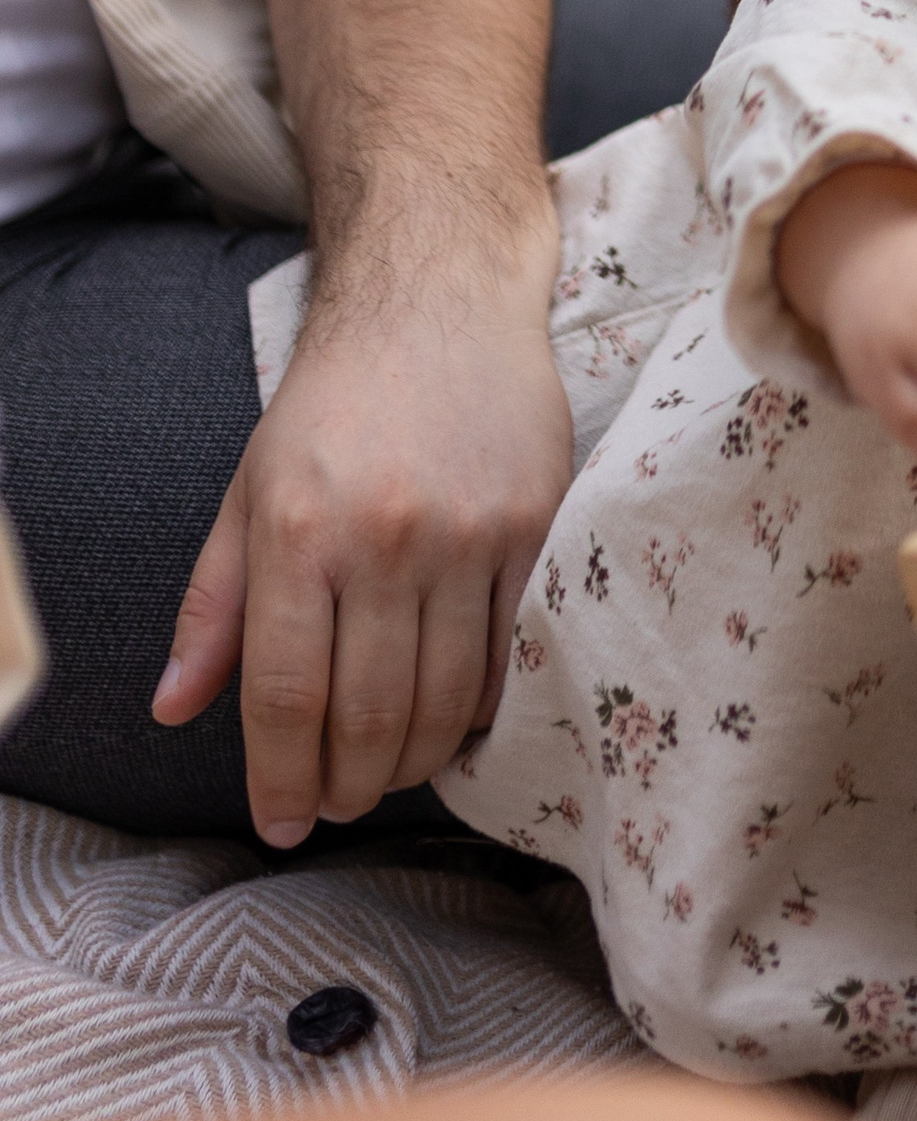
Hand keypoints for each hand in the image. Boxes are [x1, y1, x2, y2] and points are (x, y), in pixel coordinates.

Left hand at [155, 248, 571, 849]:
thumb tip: (175, 706)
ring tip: (397, 770)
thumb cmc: (337, 399)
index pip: (285, 695)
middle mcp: (384, 537)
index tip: (283, 822)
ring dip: (419, 759)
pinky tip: (460, 716)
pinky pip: (512, 650)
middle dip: (352, 784)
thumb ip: (213, 603)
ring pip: (448, 698)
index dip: (281, 778)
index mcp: (297, 532)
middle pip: (371, 713)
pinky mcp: (536, 523)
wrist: (441, 299)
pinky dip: (484, 703)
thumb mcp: (249, 488)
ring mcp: (469, 532)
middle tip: (342, 803)